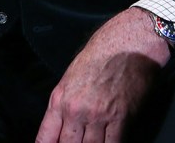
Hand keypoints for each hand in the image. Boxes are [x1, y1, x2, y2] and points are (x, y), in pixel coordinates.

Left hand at [35, 8, 169, 142]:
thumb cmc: (102, 52)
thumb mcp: (72, 75)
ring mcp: (98, 116)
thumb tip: (63, 127)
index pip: (45, 138)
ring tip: (91, 142)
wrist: (128, 42)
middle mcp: (76, 110)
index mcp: (60, 98)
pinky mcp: (120, 118)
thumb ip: (65, 103)